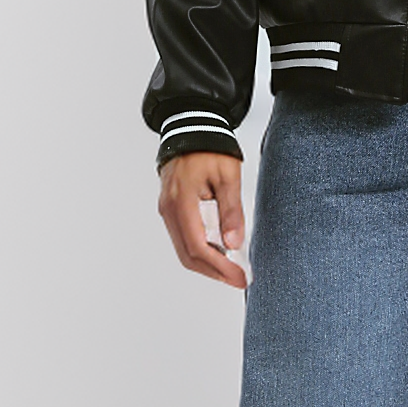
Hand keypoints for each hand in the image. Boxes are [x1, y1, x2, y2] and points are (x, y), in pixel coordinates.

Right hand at [157, 151, 247, 288]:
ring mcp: (167, 210)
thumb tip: (234, 244)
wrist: (192, 127)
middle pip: (188, 254)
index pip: (199, 247)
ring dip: (207, 263)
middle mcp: (170, 209)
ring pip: (184, 249)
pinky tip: (220, 252)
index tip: (240, 277)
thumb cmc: (210, 148)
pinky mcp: (171, 208)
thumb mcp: (228, 178)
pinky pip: (183, 237)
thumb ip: (231, 211)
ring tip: (232, 269)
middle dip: (214, 271)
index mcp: (182, 202)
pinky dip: (201, 250)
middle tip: (238, 279)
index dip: (220, 267)